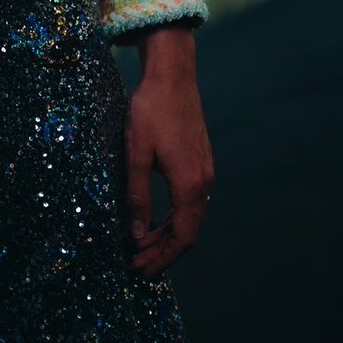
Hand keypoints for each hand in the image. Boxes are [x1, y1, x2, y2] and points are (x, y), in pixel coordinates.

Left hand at [124, 25, 213, 277]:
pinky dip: (175, 216)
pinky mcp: (200, 160)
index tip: (141, 268)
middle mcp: (204, 182)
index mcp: (190, 185)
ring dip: (169, 234)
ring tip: (144, 244)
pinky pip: (191, 200)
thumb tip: (137, 234)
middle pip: (188, 231)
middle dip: (164, 251)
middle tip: (139, 263)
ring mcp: (205, 170)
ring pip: (190, 216)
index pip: (182, 237)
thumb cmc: (151, 111)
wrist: (172, 74)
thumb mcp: (136, 154)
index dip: (162, 257)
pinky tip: (157, 217)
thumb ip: (138, 196)